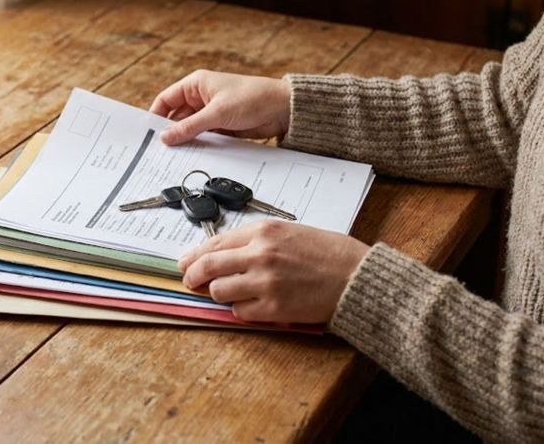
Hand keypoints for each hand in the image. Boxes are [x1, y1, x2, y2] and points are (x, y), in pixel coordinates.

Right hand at [150, 69, 291, 144]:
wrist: (283, 109)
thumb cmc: (252, 98)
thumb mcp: (217, 113)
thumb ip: (190, 127)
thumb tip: (165, 137)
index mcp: (196, 85)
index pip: (166, 100)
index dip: (156, 116)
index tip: (148, 134)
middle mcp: (201, 98)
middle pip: (177, 118)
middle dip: (170, 133)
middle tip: (159, 151)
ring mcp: (211, 114)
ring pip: (190, 130)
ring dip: (185, 141)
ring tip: (174, 157)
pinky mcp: (222, 128)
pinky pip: (204, 138)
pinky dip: (199, 146)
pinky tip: (193, 157)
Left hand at [179, 221, 369, 323]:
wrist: (357, 277)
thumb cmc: (330, 253)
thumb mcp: (291, 232)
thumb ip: (258, 240)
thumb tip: (225, 252)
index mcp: (265, 232)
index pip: (215, 242)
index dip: (195, 254)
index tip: (186, 262)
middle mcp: (260, 255)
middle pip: (208, 266)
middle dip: (193, 275)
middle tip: (190, 280)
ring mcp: (265, 282)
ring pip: (219, 291)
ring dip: (221, 293)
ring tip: (234, 292)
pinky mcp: (273, 308)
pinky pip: (240, 312)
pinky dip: (242, 310)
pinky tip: (255, 305)